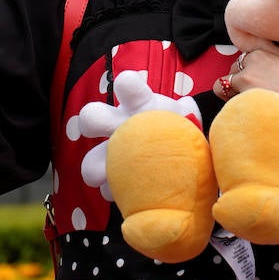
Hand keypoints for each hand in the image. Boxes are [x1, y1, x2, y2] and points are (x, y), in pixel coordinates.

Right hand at [77, 70, 201, 199]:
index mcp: (138, 106)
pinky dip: (115, 192)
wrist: (183, 162)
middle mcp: (119, 126)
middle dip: (94, 122)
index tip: (129, 88)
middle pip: (91, 115)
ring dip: (97, 169)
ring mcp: (112, 154)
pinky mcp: (113, 180)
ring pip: (89, 161)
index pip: (125, 85)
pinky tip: (130, 194)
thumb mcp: (189, 120)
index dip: (124, 85)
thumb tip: (185, 105)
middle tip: (113, 131)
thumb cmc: (180, 132)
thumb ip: (187, 112)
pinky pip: (105, 188)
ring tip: (111, 174)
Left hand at [222, 49, 278, 171]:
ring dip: (237, 102)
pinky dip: (238, 115)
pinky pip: (230, 108)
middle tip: (262, 104)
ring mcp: (246, 79)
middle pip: (229, 77)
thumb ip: (269, 71)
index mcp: (263, 52)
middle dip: (238, 91)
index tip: (262, 91)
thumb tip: (252, 82)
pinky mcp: (246, 99)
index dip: (247, 81)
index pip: (239, 65)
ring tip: (262, 113)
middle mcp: (251, 61)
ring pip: (225, 92)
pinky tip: (260, 120)